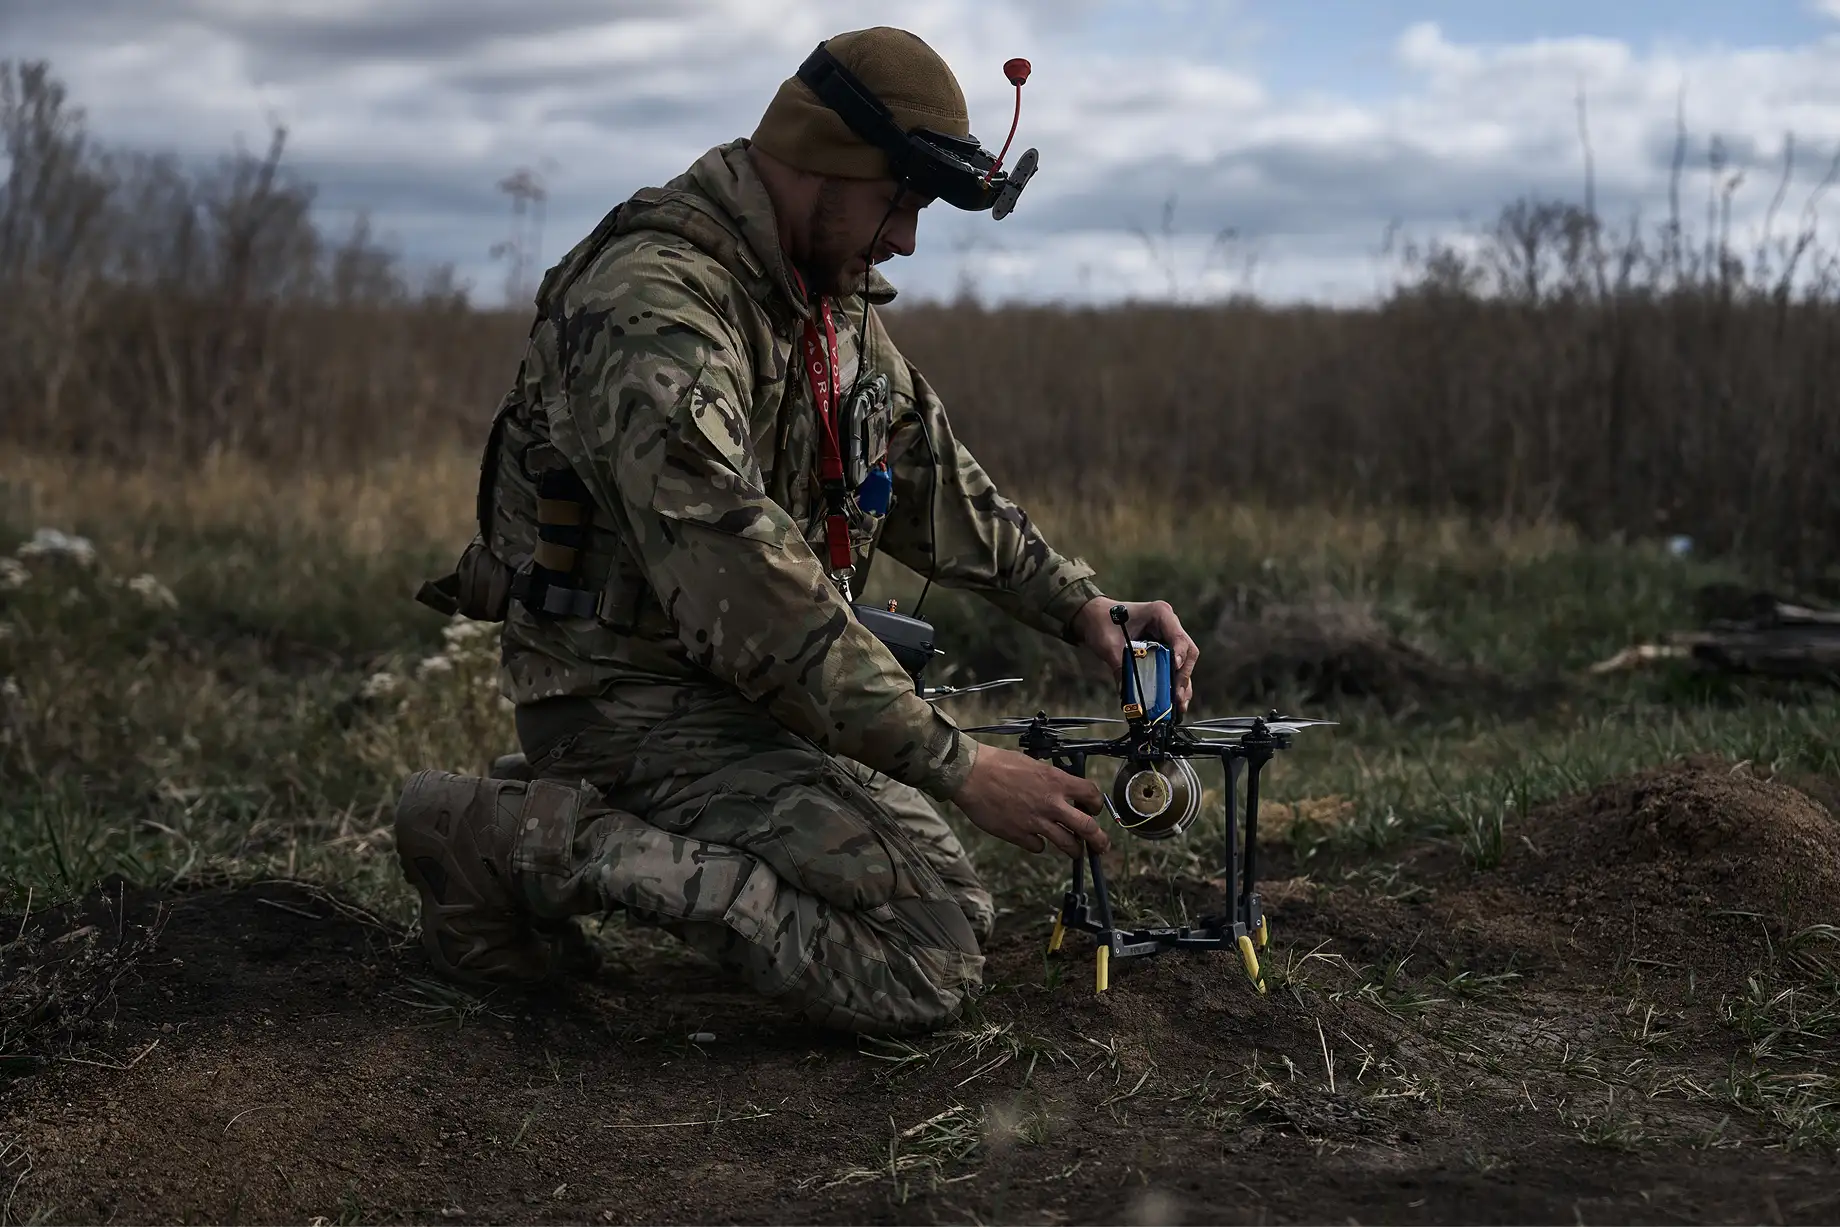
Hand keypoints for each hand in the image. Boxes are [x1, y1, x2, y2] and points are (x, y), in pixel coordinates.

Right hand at [951, 745, 1109, 857]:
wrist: (970, 774)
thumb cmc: (998, 764)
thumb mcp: (1032, 764)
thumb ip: (1050, 780)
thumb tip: (1062, 791)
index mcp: (1056, 781)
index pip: (1091, 795)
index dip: (1096, 805)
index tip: (1093, 810)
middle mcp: (1051, 803)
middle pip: (1088, 828)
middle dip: (1099, 840)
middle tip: (1101, 846)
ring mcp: (1036, 822)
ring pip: (1068, 844)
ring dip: (1074, 850)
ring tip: (1075, 851)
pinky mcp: (1019, 835)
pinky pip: (1038, 847)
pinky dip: (1039, 845)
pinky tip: (1034, 838)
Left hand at [1070, 597, 1200, 713]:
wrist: (1094, 618)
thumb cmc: (1102, 622)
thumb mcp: (1108, 644)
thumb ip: (1119, 666)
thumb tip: (1126, 693)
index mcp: (1160, 614)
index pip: (1178, 637)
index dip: (1180, 654)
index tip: (1175, 668)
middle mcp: (1169, 626)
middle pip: (1187, 652)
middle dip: (1183, 676)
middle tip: (1177, 697)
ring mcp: (1168, 638)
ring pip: (1185, 663)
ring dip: (1182, 684)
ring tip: (1179, 705)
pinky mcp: (1164, 650)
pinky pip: (1174, 668)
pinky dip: (1174, 683)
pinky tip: (1173, 701)